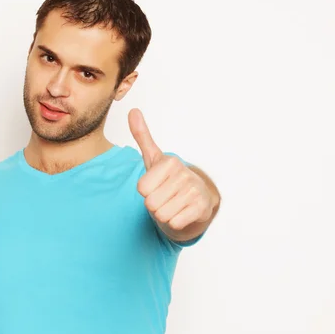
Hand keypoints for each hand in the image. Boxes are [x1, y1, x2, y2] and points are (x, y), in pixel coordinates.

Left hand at [128, 108, 215, 233]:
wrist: (197, 200)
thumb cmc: (170, 180)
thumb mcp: (154, 159)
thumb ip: (142, 137)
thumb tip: (132, 111)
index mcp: (170, 162)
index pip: (141, 189)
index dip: (146, 191)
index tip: (157, 185)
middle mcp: (184, 174)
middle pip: (150, 203)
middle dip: (155, 204)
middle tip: (165, 197)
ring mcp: (194, 191)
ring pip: (162, 214)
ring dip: (165, 214)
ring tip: (173, 204)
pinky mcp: (202, 208)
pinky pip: (175, 223)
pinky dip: (176, 222)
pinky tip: (183, 212)